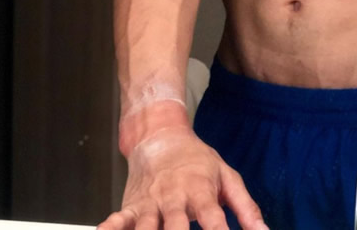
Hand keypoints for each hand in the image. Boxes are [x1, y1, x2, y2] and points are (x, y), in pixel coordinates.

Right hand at [98, 127, 268, 229]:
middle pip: (177, 228)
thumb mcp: (227, 176)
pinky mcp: (131, 206)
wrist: (161, 136)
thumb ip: (245, 207)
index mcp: (201, 190)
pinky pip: (119, 220)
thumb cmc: (198, 160)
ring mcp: (151, 202)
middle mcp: (175, 198)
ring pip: (147, 228)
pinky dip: (112, 228)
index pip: (214, 220)